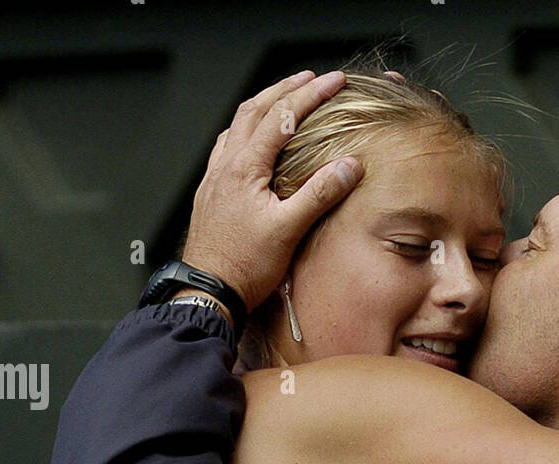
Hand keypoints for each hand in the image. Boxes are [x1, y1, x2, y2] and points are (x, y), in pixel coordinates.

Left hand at [180, 70, 364, 310]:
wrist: (208, 291)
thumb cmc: (244, 266)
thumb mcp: (288, 231)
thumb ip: (319, 194)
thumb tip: (349, 166)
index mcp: (245, 168)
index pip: (282, 117)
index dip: (311, 94)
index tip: (334, 81)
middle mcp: (226, 166)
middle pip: (254, 110)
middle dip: (285, 89)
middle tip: (309, 78)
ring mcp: (215, 179)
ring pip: (237, 126)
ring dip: (262, 106)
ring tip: (282, 98)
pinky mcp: (211, 193)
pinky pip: (226, 148)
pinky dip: (243, 131)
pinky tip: (250, 140)